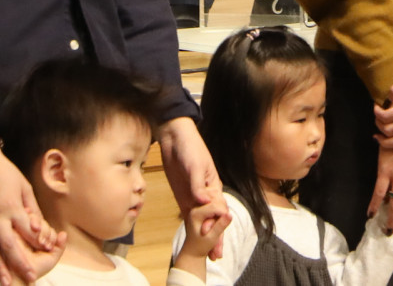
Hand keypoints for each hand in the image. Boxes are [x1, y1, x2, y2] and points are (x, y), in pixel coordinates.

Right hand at [0, 141, 61, 285]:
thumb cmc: (5, 173)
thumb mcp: (24, 187)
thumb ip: (32, 209)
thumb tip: (41, 229)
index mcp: (12, 207)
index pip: (27, 230)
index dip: (39, 241)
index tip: (49, 251)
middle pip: (10, 246)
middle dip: (20, 264)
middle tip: (30, 278)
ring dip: (0, 269)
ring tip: (6, 283)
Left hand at [158, 118, 229, 260]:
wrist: (175, 139)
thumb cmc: (190, 147)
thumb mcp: (195, 164)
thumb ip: (197, 184)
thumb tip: (203, 201)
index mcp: (213, 185)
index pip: (218, 207)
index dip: (216, 221)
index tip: (213, 232)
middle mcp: (206, 194)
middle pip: (213, 218)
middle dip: (216, 236)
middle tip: (216, 253)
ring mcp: (195, 196)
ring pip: (203, 220)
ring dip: (207, 236)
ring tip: (211, 253)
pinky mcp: (184, 197)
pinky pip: (190, 215)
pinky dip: (194, 228)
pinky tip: (197, 239)